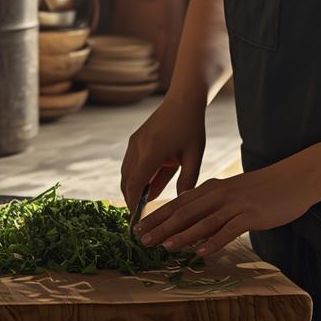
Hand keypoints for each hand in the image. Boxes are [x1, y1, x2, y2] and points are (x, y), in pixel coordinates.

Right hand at [120, 92, 206, 210]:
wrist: (183, 100)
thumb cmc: (192, 127)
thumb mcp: (194, 156)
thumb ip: (187, 181)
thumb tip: (180, 205)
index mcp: (153, 150)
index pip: (135, 183)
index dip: (133, 204)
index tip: (136, 220)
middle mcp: (139, 146)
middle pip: (126, 180)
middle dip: (130, 200)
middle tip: (138, 219)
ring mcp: (135, 142)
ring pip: (126, 173)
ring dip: (131, 189)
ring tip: (141, 207)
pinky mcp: (135, 140)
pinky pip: (130, 164)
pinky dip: (135, 178)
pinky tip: (146, 189)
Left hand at [136, 156, 319, 255]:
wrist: (293, 179)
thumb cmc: (263, 190)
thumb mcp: (233, 194)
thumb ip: (213, 207)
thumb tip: (194, 227)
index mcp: (212, 188)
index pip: (178, 203)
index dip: (158, 216)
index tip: (140, 228)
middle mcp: (219, 194)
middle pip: (184, 212)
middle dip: (161, 226)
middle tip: (142, 240)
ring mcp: (235, 204)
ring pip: (203, 221)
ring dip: (183, 235)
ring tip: (165, 247)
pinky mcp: (251, 214)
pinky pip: (229, 230)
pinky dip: (214, 241)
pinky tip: (202, 252)